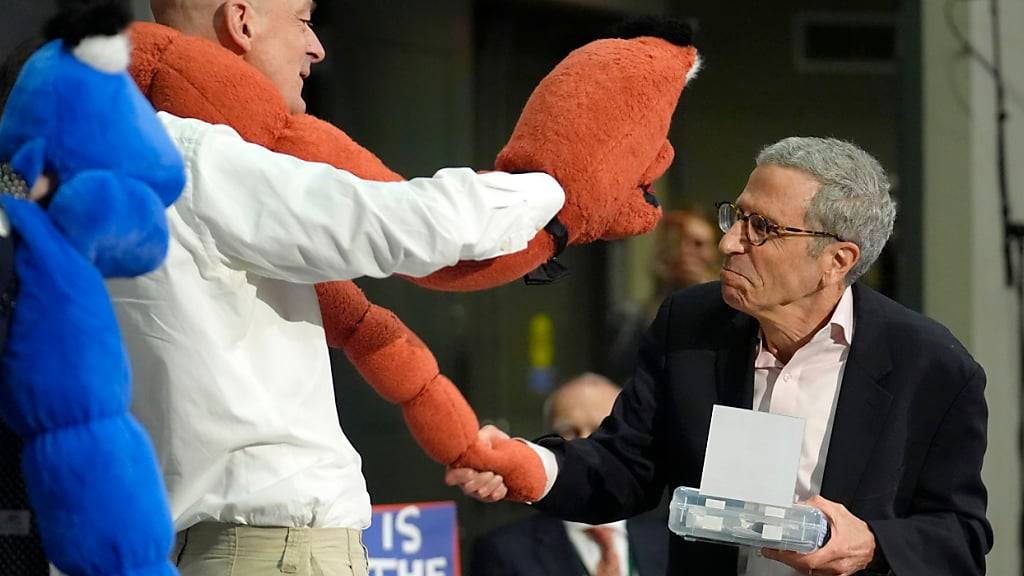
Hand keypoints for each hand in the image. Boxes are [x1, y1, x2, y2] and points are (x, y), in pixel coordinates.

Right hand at [444, 425, 510, 502]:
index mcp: (459, 466)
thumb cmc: (490, 441)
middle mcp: (465, 480)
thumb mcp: (486, 434)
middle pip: (467, 488)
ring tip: (499, 477)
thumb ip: (483, 436)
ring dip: (490, 487)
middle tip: (491, 473)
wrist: (506, 450)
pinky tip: (504, 485)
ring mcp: (477, 489)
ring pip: (480, 494)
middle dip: (480, 481)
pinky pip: (493, 497)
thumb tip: (483, 443)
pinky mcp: (490, 494)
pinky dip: (499, 492)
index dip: (460, 476)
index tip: (472, 472)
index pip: (451, 477)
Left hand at [762, 495, 876, 575]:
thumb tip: (800, 503)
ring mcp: (836, 572)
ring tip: (784, 553)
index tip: (773, 550)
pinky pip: (818, 574)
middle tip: (774, 551)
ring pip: (810, 572)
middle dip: (786, 559)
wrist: (875, 544)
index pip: (805, 560)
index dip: (786, 557)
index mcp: (835, 550)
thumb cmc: (859, 531)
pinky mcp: (837, 575)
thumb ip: (818, 505)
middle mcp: (835, 565)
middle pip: (804, 568)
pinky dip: (807, 567)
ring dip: (796, 563)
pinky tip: (800, 559)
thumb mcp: (838, 512)